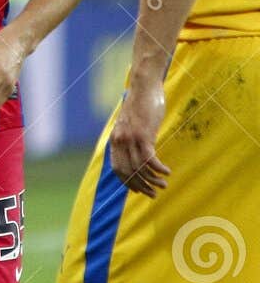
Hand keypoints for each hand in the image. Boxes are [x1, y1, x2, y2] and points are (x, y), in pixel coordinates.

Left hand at [109, 79, 169, 195]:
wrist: (143, 87)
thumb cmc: (140, 106)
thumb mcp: (131, 125)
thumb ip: (131, 139)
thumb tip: (138, 154)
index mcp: (115, 139)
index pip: (118, 169)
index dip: (128, 183)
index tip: (139, 191)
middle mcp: (119, 140)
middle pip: (128, 172)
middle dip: (141, 186)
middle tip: (154, 194)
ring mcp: (130, 138)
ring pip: (139, 168)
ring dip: (152, 180)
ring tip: (163, 185)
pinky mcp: (143, 134)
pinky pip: (149, 159)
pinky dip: (159, 169)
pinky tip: (167, 172)